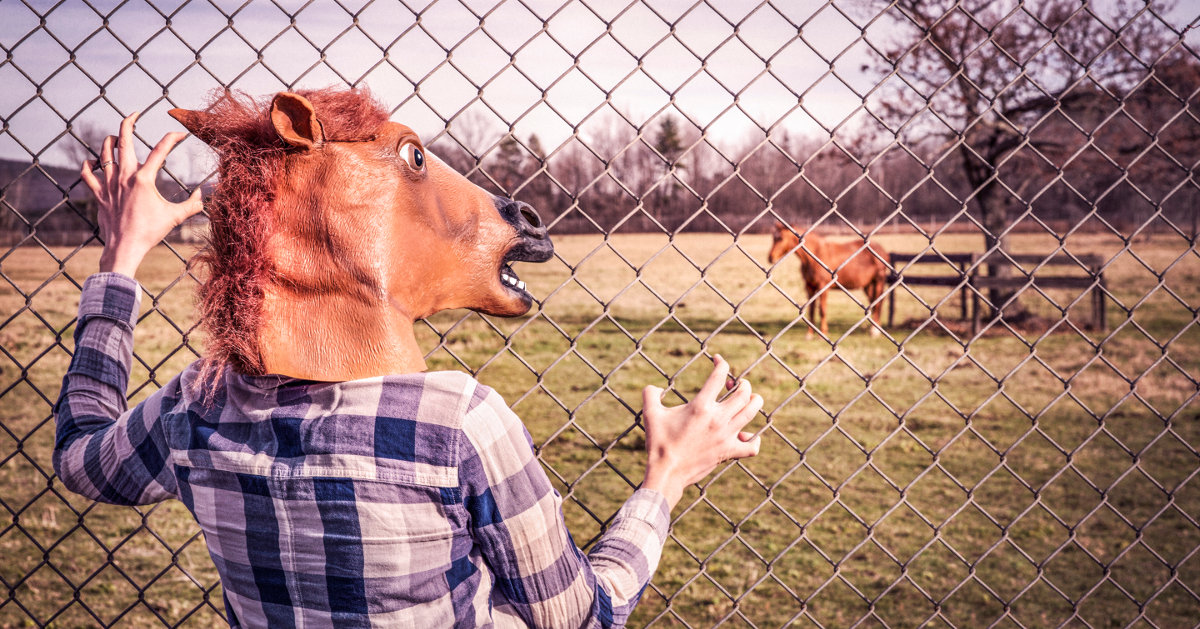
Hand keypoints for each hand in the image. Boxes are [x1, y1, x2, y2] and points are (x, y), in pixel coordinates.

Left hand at [80, 112, 202, 277]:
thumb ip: (192, 204)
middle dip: (128, 123)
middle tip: (134, 114)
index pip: (160, 151)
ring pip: (104, 153)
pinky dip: (89, 165)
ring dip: (110, 141)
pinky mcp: (99, 194)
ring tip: (116, 136)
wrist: (125, 247)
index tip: (180, 134)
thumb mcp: (175, 217)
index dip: (172, 138)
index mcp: (144, 179)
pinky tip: (94, 161)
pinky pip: (88, 174)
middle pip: (123, 141)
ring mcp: (109, 184)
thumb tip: (203, 195)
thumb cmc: (150, 232)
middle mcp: (124, 176)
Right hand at [640, 355, 762, 508]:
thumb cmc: (658, 442)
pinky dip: (754, 440)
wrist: (667, 472)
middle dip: (742, 384)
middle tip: (734, 384)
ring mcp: (725, 436)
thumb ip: (650, 394)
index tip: (718, 360)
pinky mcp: (728, 452)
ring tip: (749, 399)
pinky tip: (747, 435)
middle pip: (744, 393)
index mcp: (700, 406)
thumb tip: (654, 387)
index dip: (721, 363)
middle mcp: (717, 419)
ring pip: (752, 413)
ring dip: (754, 402)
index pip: (719, 376)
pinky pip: (751, 446)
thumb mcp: (650, 414)